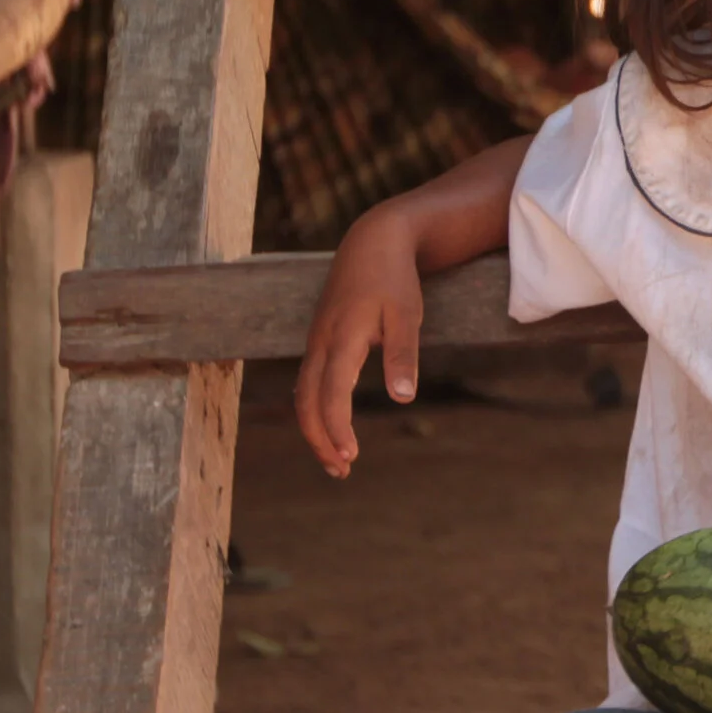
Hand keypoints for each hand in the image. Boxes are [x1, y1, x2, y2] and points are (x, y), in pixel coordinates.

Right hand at [295, 204, 425, 477]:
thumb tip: (403, 400)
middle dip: (321, 439)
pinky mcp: (319, 339)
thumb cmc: (394, 279)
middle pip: (308, 402)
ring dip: (315, 428)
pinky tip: (330, 425)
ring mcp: (316, 341)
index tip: (350, 457)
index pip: (332, 394)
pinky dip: (315, 408)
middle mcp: (320, 343)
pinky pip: (309, 382)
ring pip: (304, 394)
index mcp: (342, 338)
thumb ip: (403, 356)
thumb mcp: (408, 316)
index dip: (337, 429)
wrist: (373, 241)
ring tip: (337, 459)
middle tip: (342, 471)